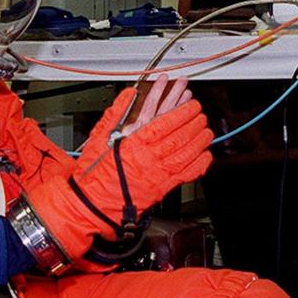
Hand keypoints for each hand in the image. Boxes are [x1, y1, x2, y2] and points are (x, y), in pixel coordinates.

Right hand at [32, 80, 212, 256]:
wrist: (91, 203)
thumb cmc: (93, 173)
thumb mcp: (100, 137)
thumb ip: (116, 113)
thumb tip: (128, 94)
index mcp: (134, 145)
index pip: (166, 123)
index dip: (183, 112)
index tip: (192, 105)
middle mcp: (148, 160)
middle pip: (179, 138)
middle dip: (194, 124)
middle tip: (201, 115)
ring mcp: (157, 176)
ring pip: (185, 155)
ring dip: (199, 142)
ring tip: (207, 132)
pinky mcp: (160, 190)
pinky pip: (185, 176)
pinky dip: (198, 165)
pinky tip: (204, 156)